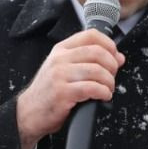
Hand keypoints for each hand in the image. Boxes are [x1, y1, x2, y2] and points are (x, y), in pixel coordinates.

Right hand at [16, 29, 123, 148]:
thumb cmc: (49, 92)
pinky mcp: (62, 93)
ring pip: (97, 70)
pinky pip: (92, 88)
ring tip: (108, 89)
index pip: (91, 35)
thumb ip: (89, 61)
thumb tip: (118, 58)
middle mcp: (60, 59)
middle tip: (112, 76)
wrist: (28, 113)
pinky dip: (104, 92)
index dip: (109, 44)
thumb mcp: (64, 70)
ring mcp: (59, 75)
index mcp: (61, 50)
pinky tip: (103, 96)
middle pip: (97, 52)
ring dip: (109, 81)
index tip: (115, 56)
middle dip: (112, 65)